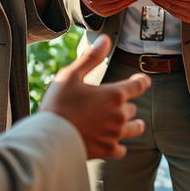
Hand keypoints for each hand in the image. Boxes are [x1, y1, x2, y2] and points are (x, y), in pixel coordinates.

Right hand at [40, 34, 149, 158]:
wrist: (48, 139)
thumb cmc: (58, 104)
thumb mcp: (71, 75)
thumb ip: (91, 57)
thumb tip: (105, 39)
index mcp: (114, 95)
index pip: (139, 86)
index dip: (141, 81)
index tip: (140, 81)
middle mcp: (119, 115)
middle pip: (132, 107)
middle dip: (124, 104)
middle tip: (111, 103)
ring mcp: (115, 135)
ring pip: (135, 128)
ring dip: (130, 123)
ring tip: (122, 121)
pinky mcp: (107, 151)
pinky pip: (122, 148)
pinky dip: (118, 144)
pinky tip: (110, 140)